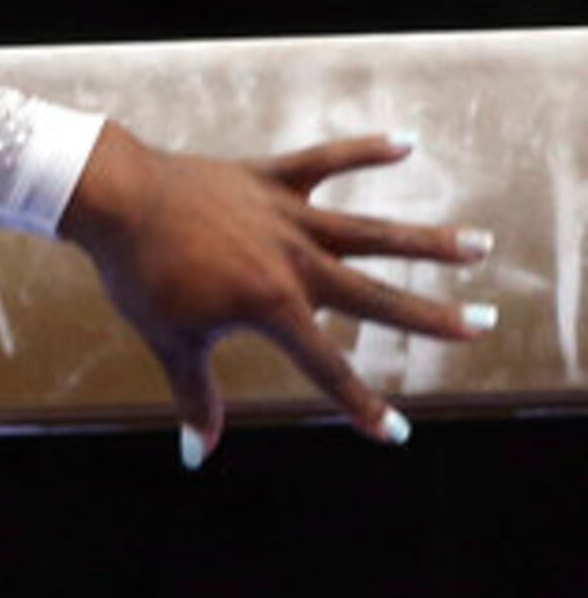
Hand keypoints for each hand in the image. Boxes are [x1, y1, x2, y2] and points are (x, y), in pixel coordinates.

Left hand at [57, 123, 488, 465]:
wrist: (112, 200)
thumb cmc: (137, 274)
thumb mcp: (169, 341)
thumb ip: (195, 397)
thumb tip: (196, 455)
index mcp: (271, 305)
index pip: (327, 366)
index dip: (359, 405)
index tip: (394, 433)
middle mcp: (293, 260)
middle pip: (375, 295)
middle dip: (431, 316)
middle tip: (484, 324)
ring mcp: (285, 216)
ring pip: (369, 230)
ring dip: (426, 240)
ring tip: (479, 245)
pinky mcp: (269, 179)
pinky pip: (323, 162)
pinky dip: (363, 151)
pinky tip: (408, 142)